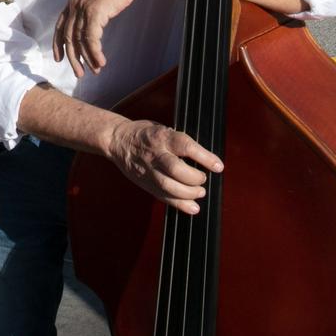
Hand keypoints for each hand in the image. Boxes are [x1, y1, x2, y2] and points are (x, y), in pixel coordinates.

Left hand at [54, 0, 168, 73]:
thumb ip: (91, 8)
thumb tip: (91, 24)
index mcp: (73, 1)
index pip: (60, 26)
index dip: (58, 44)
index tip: (59, 59)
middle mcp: (74, 5)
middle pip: (68, 37)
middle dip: (73, 58)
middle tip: (79, 73)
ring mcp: (83, 8)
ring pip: (79, 41)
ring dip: (87, 58)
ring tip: (95, 70)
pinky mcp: (95, 12)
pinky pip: (91, 39)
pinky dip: (95, 53)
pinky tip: (101, 62)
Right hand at [103, 118, 221, 215]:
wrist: (117, 140)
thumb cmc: (144, 133)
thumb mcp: (162, 128)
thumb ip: (179, 141)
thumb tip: (204, 156)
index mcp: (161, 137)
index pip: (185, 146)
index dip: (204, 157)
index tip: (218, 166)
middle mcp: (155, 154)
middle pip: (176, 169)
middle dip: (195, 178)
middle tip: (203, 178)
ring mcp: (149, 171)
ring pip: (169, 186)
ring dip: (189, 193)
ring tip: (200, 192)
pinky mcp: (145, 184)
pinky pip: (163, 197)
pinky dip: (180, 205)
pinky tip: (193, 207)